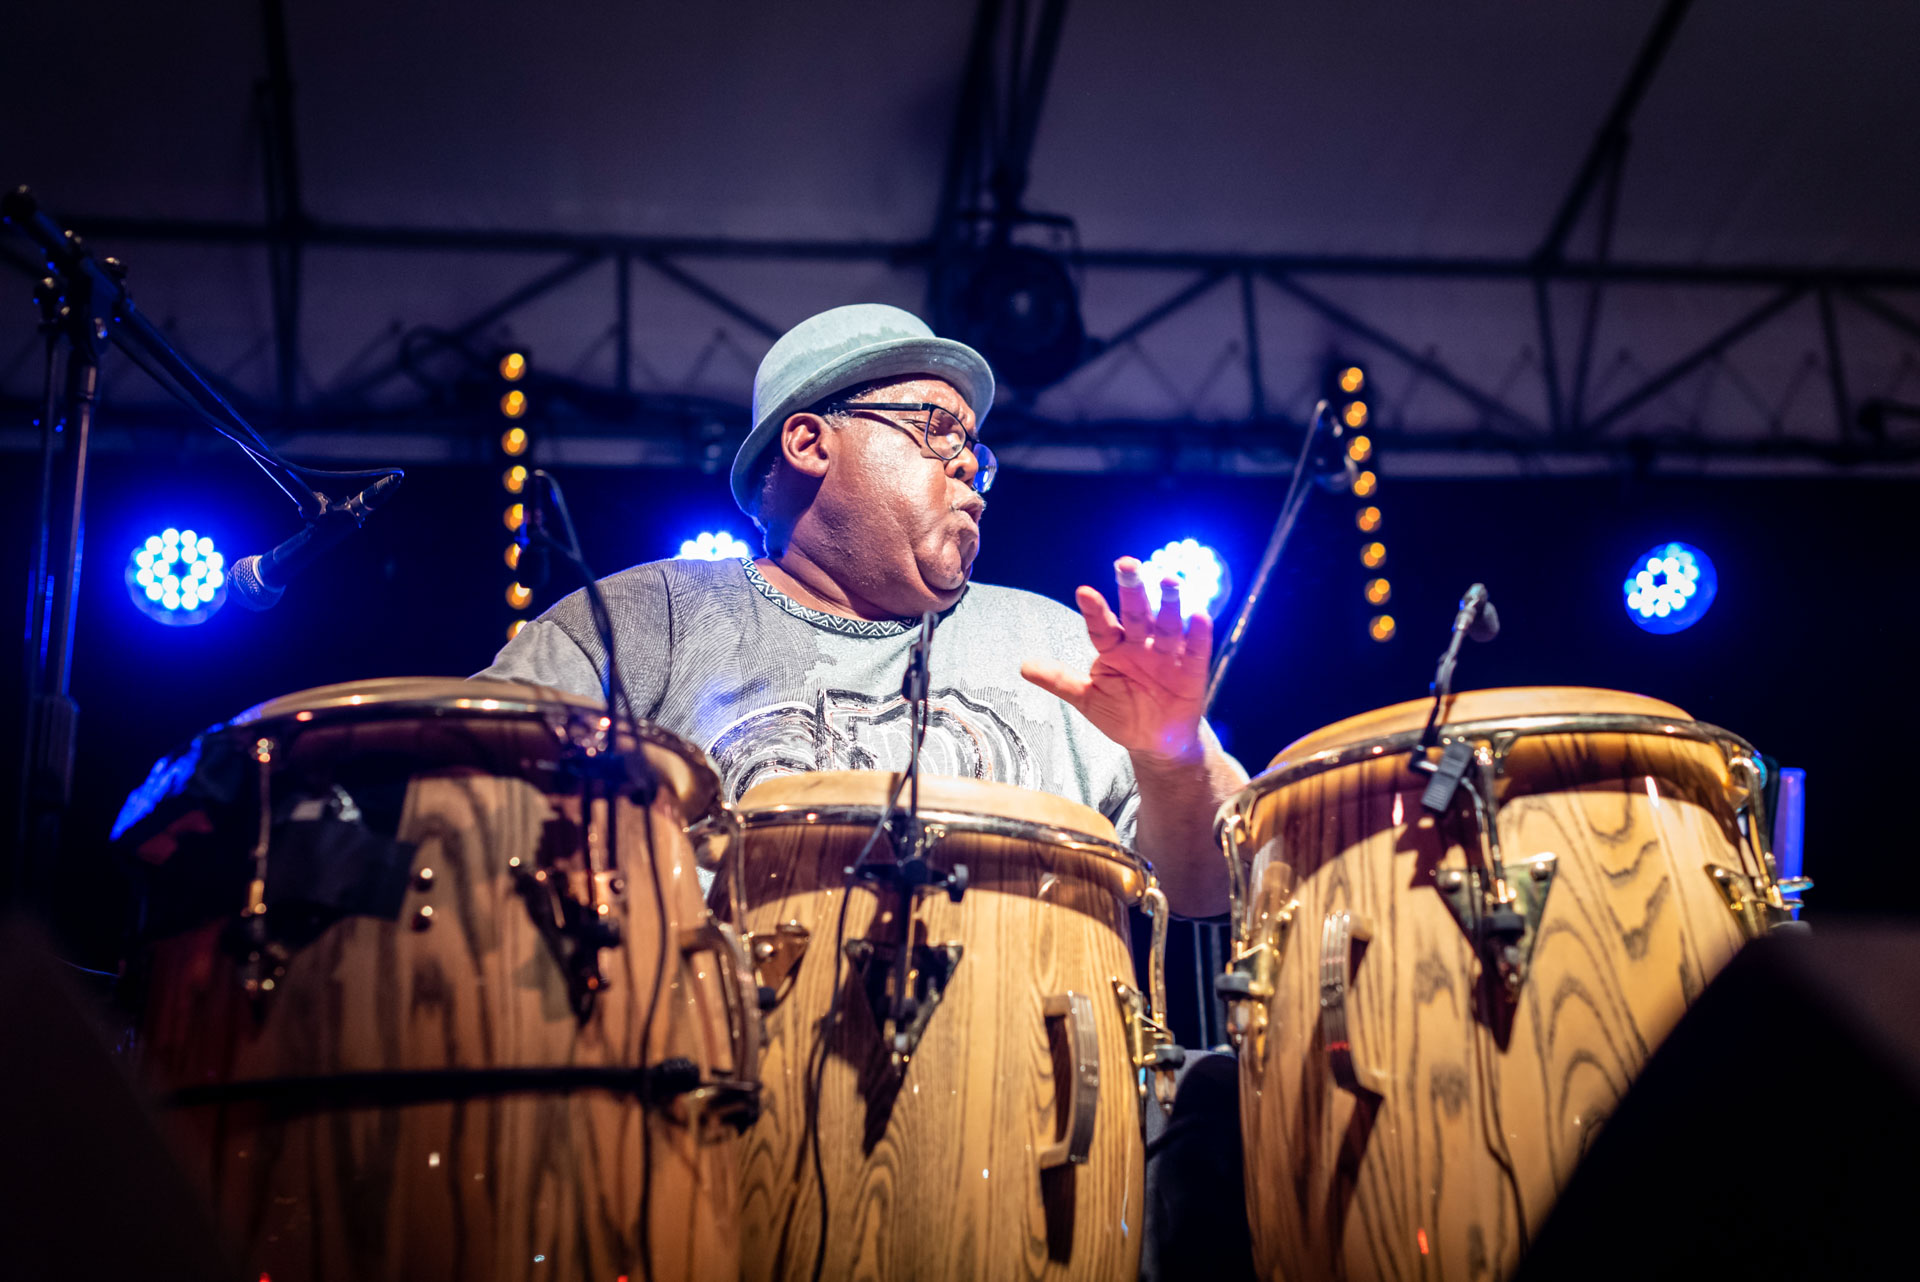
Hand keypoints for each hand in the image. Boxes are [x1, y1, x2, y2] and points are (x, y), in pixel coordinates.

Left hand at [1021, 556, 1211, 761]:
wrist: (1155, 741)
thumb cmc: (1121, 712)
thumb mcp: (1087, 698)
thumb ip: (1060, 680)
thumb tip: (1023, 667)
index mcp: (1114, 647)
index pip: (1101, 626)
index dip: (1094, 610)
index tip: (1083, 592)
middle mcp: (1141, 643)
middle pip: (1136, 614)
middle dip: (1132, 589)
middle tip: (1127, 564)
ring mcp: (1168, 654)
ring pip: (1168, 624)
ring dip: (1170, 603)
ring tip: (1169, 580)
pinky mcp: (1193, 670)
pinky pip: (1197, 649)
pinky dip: (1199, 633)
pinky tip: (1198, 615)